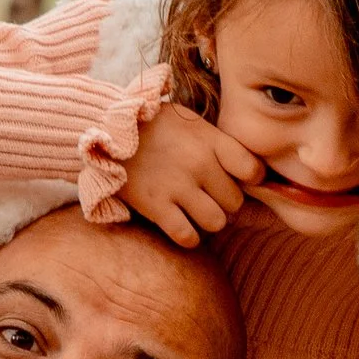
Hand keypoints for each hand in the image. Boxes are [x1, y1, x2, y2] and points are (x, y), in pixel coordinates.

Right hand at [121, 101, 263, 243]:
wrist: (105, 128)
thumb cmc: (154, 126)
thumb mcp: (190, 121)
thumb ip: (217, 142)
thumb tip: (246, 169)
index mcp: (210, 140)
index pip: (252, 170)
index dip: (250, 179)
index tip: (238, 179)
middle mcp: (199, 164)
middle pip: (235, 201)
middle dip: (225, 202)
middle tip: (209, 196)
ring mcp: (177, 186)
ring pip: (216, 222)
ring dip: (208, 220)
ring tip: (195, 211)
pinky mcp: (156, 206)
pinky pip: (187, 237)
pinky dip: (188, 237)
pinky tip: (181, 225)